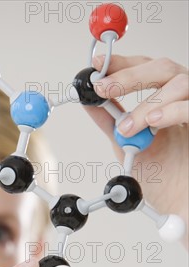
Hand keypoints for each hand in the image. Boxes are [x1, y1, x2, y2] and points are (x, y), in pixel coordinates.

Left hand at [84, 55, 187, 242]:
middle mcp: (183, 98)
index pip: (145, 68)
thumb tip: (88, 101)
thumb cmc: (161, 176)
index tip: (97, 67)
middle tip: (103, 88)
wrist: (179, 202)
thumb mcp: (128, 146)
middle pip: (163, 68)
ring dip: (146, 105)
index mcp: (165, 99)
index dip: (122, 64)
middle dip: (129, 76)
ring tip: (129, 128)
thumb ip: (112, 122)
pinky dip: (172, 111)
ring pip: (178, 84)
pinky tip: (154, 123)